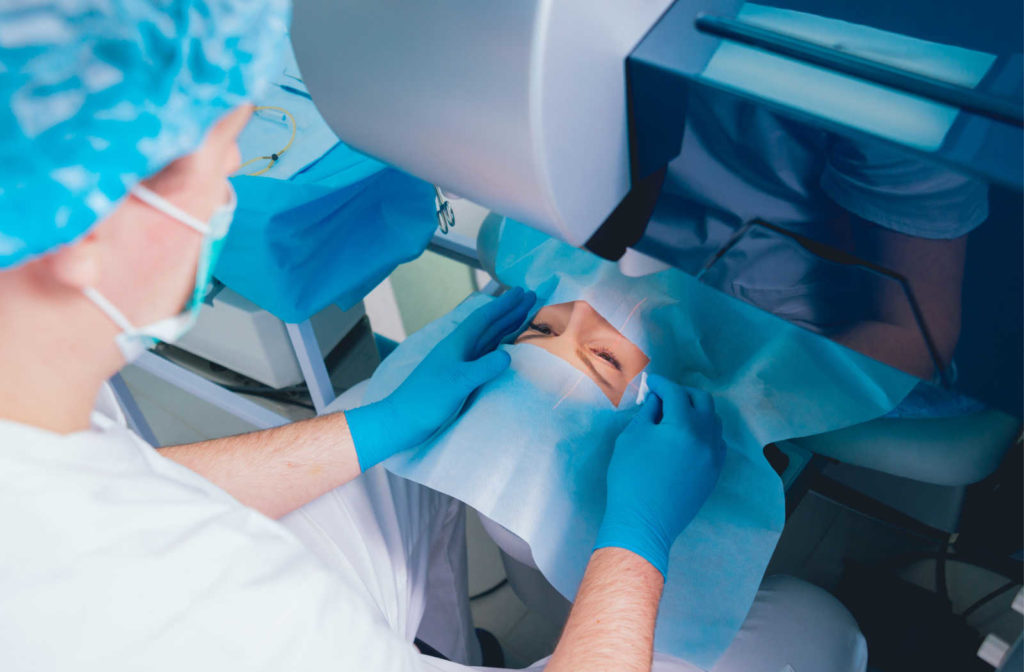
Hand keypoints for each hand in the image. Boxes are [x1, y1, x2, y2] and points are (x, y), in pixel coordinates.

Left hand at [347, 287, 535, 470]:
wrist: (403, 419)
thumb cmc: (427, 398)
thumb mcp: (457, 382)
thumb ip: (482, 368)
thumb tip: (508, 355)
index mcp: (457, 344)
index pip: (484, 319)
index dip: (503, 305)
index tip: (522, 292)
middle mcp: (459, 349)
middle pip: (489, 325)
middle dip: (509, 311)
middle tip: (531, 298)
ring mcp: (460, 363)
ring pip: (488, 339)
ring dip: (506, 327)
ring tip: (524, 316)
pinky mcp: (460, 377)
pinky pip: (486, 356)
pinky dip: (499, 348)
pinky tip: (507, 349)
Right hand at [594, 374, 724, 577]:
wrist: (645, 521)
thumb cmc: (631, 478)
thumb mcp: (632, 438)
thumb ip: (647, 413)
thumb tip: (657, 399)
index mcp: (682, 425)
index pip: (675, 392)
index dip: (661, 384)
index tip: (650, 383)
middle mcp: (705, 436)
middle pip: (702, 400)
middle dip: (682, 393)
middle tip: (664, 397)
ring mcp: (714, 455)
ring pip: (713, 420)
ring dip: (696, 410)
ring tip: (677, 415)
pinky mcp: (715, 471)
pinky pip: (717, 441)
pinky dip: (704, 431)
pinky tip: (688, 437)